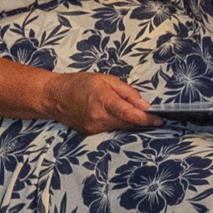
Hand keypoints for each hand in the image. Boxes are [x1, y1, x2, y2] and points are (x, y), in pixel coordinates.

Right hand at [39, 70, 157, 133]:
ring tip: (127, 109)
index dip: (146, 118)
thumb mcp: (106, 80)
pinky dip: (116, 122)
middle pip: (127, 122)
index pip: (129, 113)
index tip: (159, 119)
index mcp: (103, 100)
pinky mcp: (90, 133)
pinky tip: (112, 114)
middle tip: (151, 114)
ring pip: (120, 127)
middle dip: (141, 119)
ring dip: (128, 120)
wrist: (53, 97)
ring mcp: (93, 127)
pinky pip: (110, 128)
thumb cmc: (79, 84)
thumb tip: (145, 104)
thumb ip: (127, 92)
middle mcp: (98, 117)